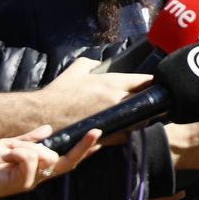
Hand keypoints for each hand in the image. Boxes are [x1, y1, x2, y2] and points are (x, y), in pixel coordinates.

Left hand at [0, 124, 101, 199]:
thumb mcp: (8, 145)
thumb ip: (29, 140)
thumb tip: (49, 129)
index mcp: (35, 167)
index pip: (65, 159)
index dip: (83, 150)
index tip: (99, 139)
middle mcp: (37, 176)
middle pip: (68, 162)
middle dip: (82, 147)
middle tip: (95, 132)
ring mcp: (30, 181)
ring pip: (46, 155)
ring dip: (27, 146)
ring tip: (7, 151)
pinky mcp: (21, 182)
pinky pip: (30, 158)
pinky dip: (18, 150)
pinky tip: (5, 155)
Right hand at [36, 57, 151, 125]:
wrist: (43, 116)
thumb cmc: (59, 93)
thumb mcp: (76, 70)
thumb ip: (91, 63)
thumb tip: (98, 63)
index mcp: (113, 83)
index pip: (146, 80)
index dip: (153, 82)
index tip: (155, 84)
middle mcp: (119, 101)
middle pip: (149, 100)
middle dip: (153, 99)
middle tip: (153, 100)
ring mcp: (116, 120)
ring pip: (143, 119)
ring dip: (144, 116)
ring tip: (142, 115)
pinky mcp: (110, 136)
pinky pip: (129, 134)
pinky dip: (131, 130)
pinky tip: (127, 128)